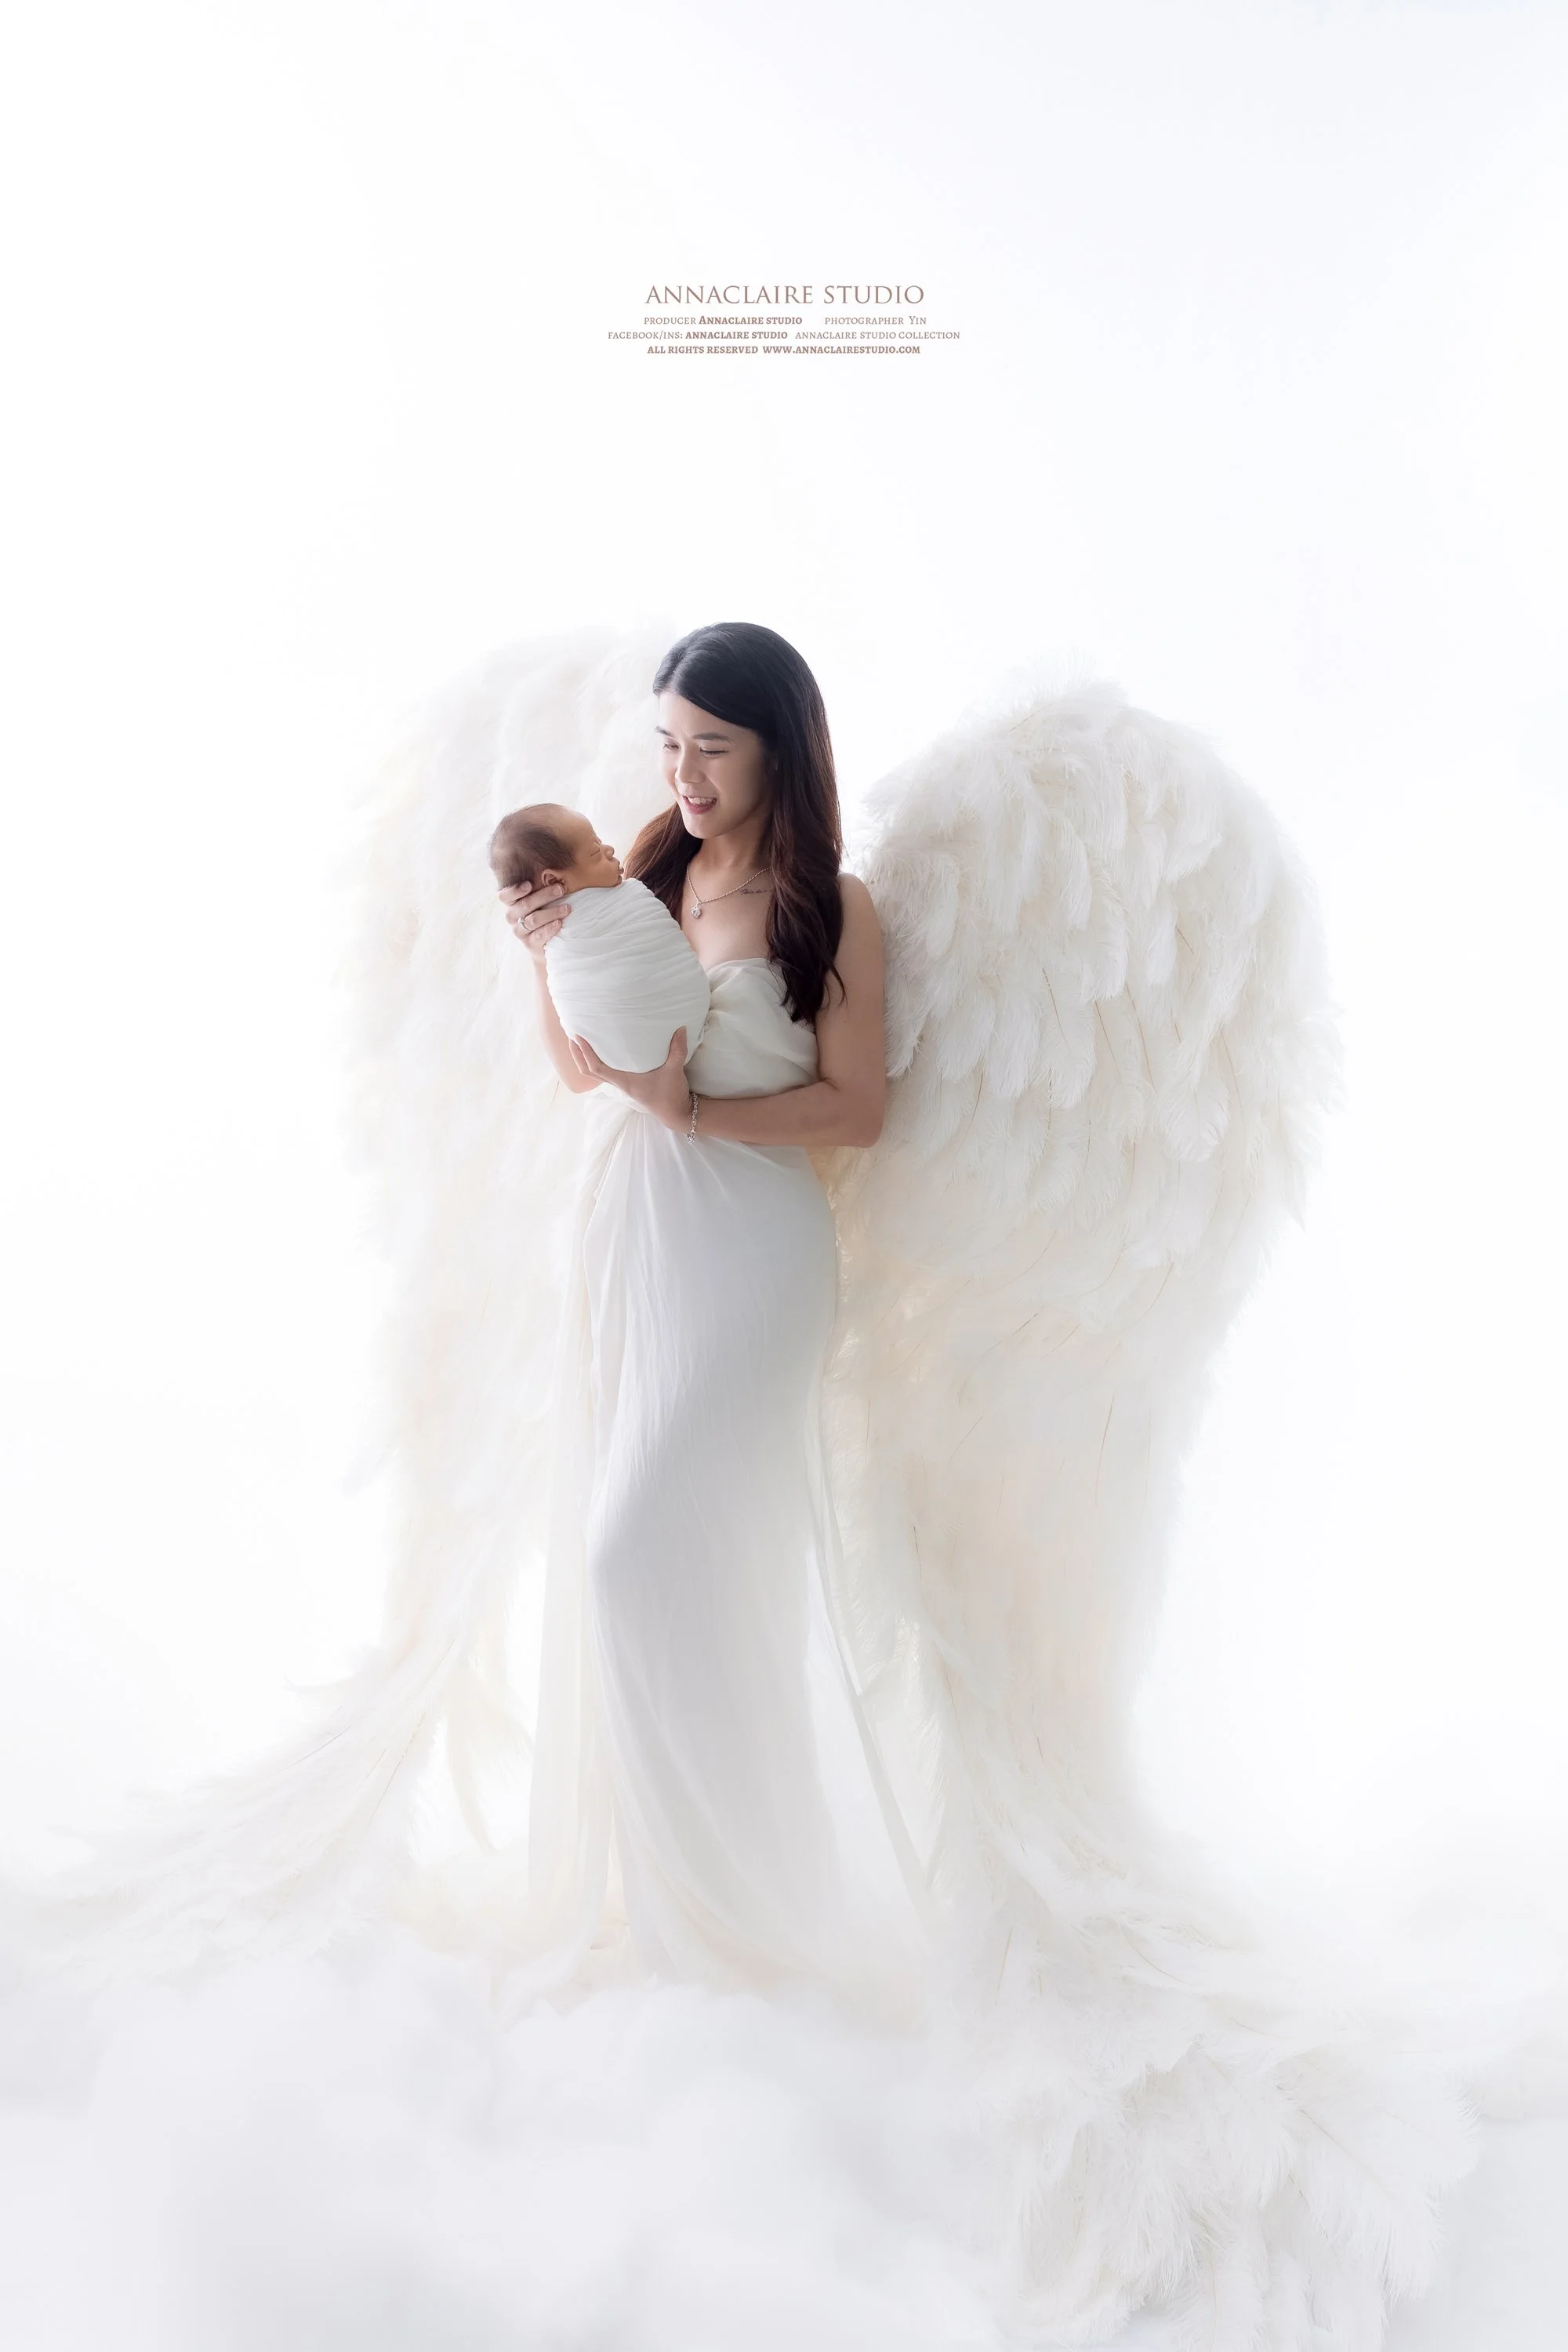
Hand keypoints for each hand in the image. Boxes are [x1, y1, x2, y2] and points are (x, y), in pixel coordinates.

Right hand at [500, 879, 568, 961]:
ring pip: (533, 920)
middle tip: (560, 889)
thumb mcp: (540, 899)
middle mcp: (512, 916)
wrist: (545, 943)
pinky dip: (550, 928)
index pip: (505, 895)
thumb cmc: (543, 912)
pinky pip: (539, 935)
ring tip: (567, 908)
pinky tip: (560, 923)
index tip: (529, 884)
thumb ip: (539, 885)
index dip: (515, 890)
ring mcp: (520, 931)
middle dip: (544, 896)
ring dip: (551, 912)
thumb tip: (550, 864)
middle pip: (525, 905)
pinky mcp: (529, 944)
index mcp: (512, 903)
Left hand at [566, 1028, 690, 1126]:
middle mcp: (620, 1084)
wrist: (676, 1113)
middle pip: (589, 1072)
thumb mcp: (675, 1070)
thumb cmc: (671, 1094)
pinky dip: (598, 1062)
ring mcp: (622, 1086)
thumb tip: (681, 1028)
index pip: (597, 1068)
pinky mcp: (628, 1085)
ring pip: (596, 1074)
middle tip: (571, 1037)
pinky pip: (607, 1073)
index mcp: (625, 1081)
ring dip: (585, 1059)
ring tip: (581, 1042)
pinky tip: (603, 1051)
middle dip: (578, 1055)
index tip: (578, 1038)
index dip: (585, 1054)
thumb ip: (678, 1049)